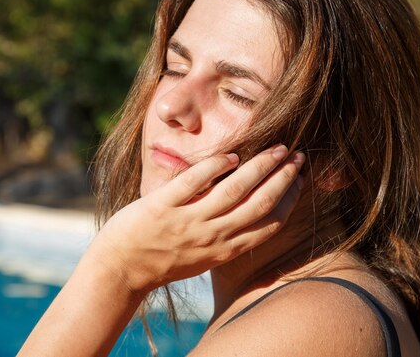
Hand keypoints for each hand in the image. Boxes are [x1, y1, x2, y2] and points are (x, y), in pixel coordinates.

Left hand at [83, 145, 304, 295]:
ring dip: (260, 166)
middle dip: (283, 177)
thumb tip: (246, 205)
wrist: (120, 270)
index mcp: (225, 250)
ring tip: (276, 148)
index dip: (290, 198)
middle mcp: (212, 237)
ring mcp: (188, 221)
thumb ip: (225, 235)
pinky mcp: (162, 207)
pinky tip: (231, 155)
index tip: (299, 178)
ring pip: (235, 189)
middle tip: (297, 155)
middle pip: (260, 203)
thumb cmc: (162, 260)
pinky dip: (215, 166)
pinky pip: (194, 181)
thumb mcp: (202, 256)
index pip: (270, 223)